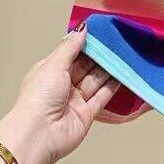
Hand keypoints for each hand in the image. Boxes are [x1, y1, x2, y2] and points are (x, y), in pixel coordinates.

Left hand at [0, 23, 118, 163]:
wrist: (38, 136)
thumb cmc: (40, 96)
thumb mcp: (53, 65)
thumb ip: (71, 46)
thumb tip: (83, 27)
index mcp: (51, 71)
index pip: (71, 53)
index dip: (86, 43)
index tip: (102, 31)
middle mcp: (63, 84)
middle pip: (86, 66)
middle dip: (100, 55)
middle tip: (118, 40)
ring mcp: (76, 100)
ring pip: (96, 80)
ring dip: (109, 68)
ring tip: (125, 53)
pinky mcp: (87, 113)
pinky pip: (102, 96)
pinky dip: (113, 85)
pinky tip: (123, 73)